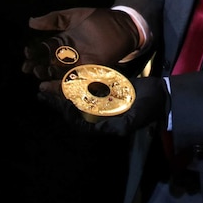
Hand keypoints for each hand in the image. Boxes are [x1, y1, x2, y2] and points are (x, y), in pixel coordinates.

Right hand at [22, 8, 139, 79]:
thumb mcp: (73, 16)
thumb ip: (54, 19)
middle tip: (30, 68)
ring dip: (50, 78)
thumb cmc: (98, 19)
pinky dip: (67, 86)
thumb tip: (31, 22)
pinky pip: (77, 82)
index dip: (35, 53)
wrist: (123, 25)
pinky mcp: (92, 72)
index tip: (26, 54)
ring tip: (41, 78)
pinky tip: (57, 86)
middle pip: (50, 65)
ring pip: (61, 75)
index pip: (45, 50)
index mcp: (63, 42)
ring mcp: (80, 65)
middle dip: (39, 68)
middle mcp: (70, 56)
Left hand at [37, 77, 169, 136]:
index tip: (55, 100)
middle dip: (57, 101)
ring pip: (77, 97)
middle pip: (73, 107)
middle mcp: (99, 113)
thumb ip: (114, 125)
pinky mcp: (107, 90)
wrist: (162, 96)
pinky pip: (88, 88)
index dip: (65, 110)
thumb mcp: (132, 120)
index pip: (77, 118)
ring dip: (62, 92)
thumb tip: (94, 126)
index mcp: (102, 122)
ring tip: (46, 86)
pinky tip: (65, 77)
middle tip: (41, 92)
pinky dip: (75, 83)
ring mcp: (103, 102)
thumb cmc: (148, 108)